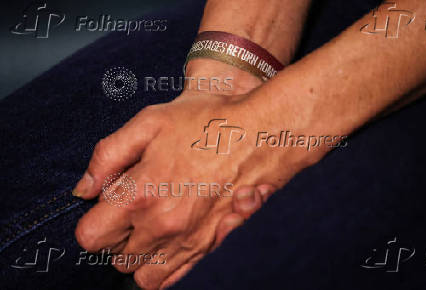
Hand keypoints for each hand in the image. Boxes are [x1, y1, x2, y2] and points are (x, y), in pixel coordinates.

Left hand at [73, 85, 323, 288]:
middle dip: (118, 234)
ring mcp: (187, 240)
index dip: (95, 218)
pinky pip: (172, 277)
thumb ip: (107, 157)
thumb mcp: (149, 123)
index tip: (110, 202)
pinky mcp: (209, 245)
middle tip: (136, 205)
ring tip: (152, 223)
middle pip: (115, 257)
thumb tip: (84, 189)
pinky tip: (169, 239)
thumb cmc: (206, 124)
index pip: (90, 237)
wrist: (260, 136)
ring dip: (139, 253)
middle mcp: (161, 226)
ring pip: (142, 273)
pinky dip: (162, 266)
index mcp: (140, 195)